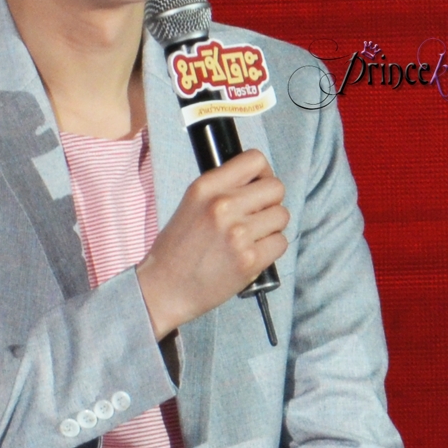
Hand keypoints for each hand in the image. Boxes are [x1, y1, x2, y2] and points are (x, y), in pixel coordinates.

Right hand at [136, 150, 288, 339]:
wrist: (165, 287)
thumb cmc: (178, 248)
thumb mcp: (192, 203)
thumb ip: (223, 188)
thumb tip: (260, 180)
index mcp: (206, 186)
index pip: (254, 160)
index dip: (263, 173)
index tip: (258, 187)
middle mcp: (222, 205)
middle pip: (276, 188)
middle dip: (270, 202)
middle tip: (256, 216)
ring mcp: (237, 233)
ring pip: (282, 216)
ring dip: (271, 227)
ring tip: (250, 238)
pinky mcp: (249, 260)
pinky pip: (280, 243)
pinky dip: (270, 249)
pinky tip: (251, 253)